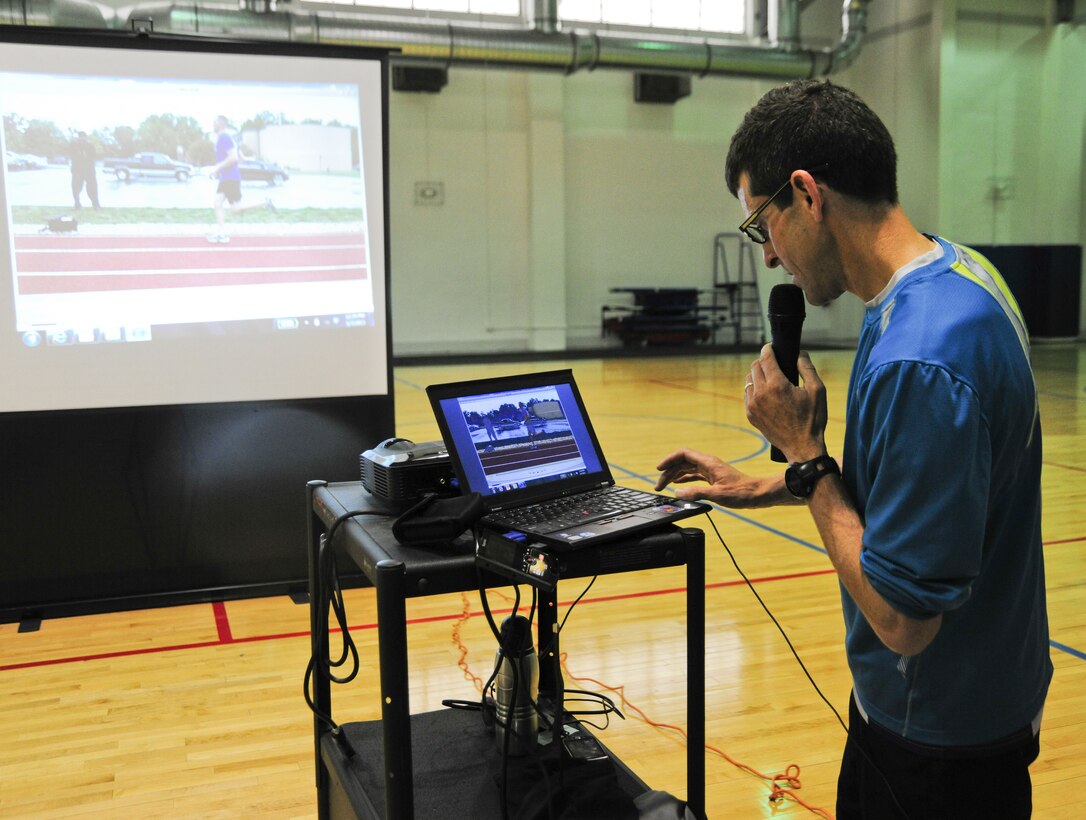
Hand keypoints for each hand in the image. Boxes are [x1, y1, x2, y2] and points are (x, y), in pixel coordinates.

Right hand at [655, 448, 767, 507]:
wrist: (758, 494)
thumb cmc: (742, 493)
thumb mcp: (717, 495)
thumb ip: (696, 493)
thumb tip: (677, 492)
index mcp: (708, 463)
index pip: (683, 454)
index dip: (669, 460)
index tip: (659, 469)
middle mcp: (708, 464)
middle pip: (683, 462)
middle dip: (669, 472)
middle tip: (659, 485)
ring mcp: (711, 470)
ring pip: (687, 469)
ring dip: (675, 476)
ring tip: (665, 486)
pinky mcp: (714, 477)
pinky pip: (694, 475)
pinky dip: (684, 479)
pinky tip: (679, 485)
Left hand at [746, 346, 827, 462]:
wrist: (802, 447)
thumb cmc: (812, 419)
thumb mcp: (817, 390)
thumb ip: (807, 367)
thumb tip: (799, 352)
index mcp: (777, 385)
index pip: (765, 358)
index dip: (768, 349)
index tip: (771, 346)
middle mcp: (761, 393)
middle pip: (755, 366)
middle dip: (764, 360)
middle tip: (773, 361)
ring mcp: (753, 405)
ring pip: (749, 379)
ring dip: (758, 374)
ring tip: (770, 376)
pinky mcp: (750, 414)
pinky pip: (748, 394)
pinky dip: (755, 389)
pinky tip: (766, 392)